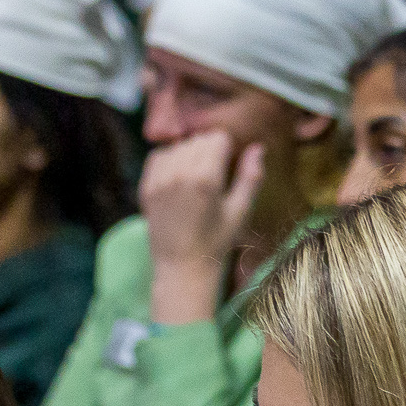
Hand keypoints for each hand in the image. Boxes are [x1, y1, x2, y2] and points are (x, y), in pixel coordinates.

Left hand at [142, 130, 263, 325]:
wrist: (182, 267)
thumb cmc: (217, 241)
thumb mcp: (241, 211)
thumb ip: (251, 177)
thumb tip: (258, 147)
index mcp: (206, 178)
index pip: (218, 137)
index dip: (227, 149)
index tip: (228, 167)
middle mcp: (180, 173)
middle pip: (199, 139)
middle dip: (209, 151)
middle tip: (213, 176)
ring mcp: (160, 179)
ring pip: (179, 145)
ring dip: (189, 155)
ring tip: (195, 179)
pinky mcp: (147, 186)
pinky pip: (158, 156)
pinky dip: (169, 161)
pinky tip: (178, 179)